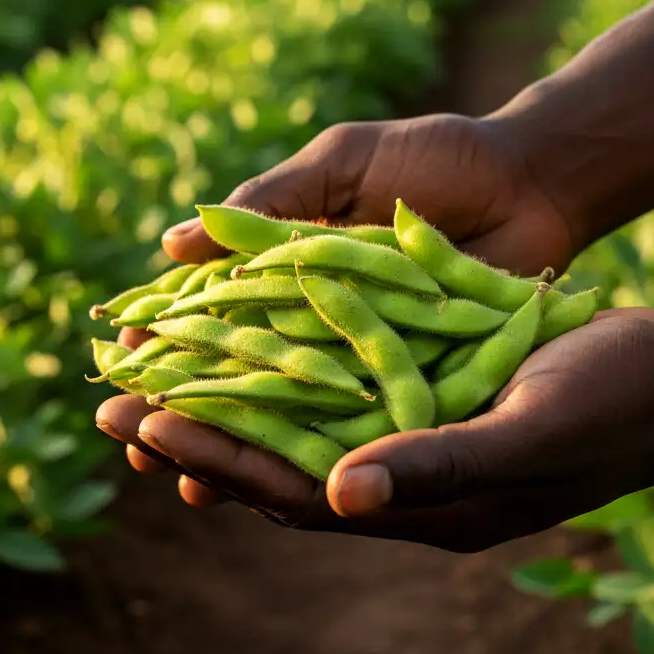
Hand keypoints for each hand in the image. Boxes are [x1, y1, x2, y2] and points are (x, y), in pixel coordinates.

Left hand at [96, 308, 653, 551]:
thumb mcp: (528, 429)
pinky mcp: (422, 402)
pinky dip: (280, 374)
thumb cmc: (611, 404)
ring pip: (295, 432)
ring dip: (225, 404)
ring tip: (150, 376)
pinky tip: (239, 344)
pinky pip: (331, 395)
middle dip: (196, 437)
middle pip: (275, 467)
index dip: (220, 458)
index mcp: (422, 507)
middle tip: (107, 410)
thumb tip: (337, 494)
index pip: (293, 491)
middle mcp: (403, 484)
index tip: (146, 424)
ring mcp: (411, 443)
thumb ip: (438, 464)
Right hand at [107, 113, 576, 497]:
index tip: (118, 372)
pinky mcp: (413, 387)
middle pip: (238, 379)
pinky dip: (324, 460)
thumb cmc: (437, 159)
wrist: (535, 181)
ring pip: (290, 418)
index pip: (209, 315)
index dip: (164, 346)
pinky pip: (362, 431)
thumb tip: (171, 243)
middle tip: (133, 446)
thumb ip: (270, 203)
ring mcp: (364, 360)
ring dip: (239, 454)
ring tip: (191, 487)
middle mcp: (317, 321)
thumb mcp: (344, 164)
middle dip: (186, 414)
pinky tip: (282, 495)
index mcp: (286, 265)